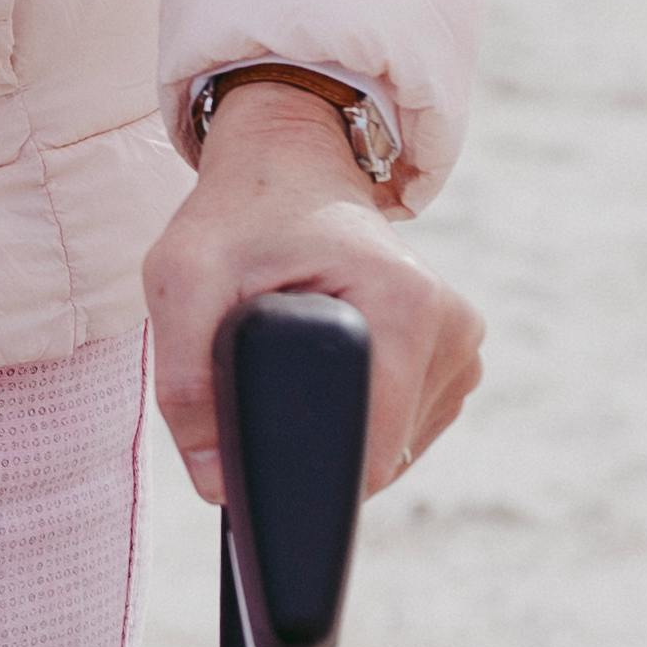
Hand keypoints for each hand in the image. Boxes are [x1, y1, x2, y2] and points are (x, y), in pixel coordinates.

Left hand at [142, 80, 482, 502]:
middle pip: (382, 451)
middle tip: (252, 401)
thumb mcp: (183, 278)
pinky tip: (322, 374)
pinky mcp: (456, 356)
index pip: (371, 443)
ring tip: (289, 370)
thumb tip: (214, 482)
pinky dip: (359, 417)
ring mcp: (463, 343)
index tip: (256, 469)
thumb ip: (185, 379)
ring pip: (396, 446)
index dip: (309, 471)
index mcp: (406, 303)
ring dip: (337, 431)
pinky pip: (405, 425)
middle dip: (313, 446)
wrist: (288, 164)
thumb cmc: (237, 215)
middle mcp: (453, 326)